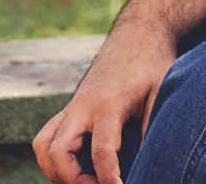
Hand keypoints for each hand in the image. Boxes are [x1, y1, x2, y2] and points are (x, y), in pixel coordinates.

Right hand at [33, 20, 177, 183]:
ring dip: (56, 169)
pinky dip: (54, 156)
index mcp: (108, 104)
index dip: (109, 179)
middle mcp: (82, 106)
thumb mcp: (162, 94)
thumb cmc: (152, 64)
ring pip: (43, 145)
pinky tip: (79, 166)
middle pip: (58, 151)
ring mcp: (72, 106)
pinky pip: (47, 136)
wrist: (138, 35)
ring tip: (85, 181)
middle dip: (72, 179)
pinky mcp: (70, 107)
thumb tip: (148, 164)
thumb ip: (153, 128)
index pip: (101, 151)